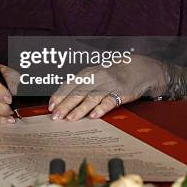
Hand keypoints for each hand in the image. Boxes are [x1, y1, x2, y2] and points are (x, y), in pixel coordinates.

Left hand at [48, 56, 166, 121]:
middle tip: (56, 116)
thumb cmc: (111, 74)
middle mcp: (96, 78)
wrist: (136, 69)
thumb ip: (79, 87)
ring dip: (80, 109)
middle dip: (65, 105)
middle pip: (78, 92)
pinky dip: (101, 108)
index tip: (50, 106)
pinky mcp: (120, 92)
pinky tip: (94, 116)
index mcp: (87, 74)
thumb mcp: (93, 76)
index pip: (69, 85)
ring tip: (70, 118)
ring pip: (91, 97)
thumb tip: (61, 101)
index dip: (59, 96)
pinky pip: (109, 101)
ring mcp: (108, 85)